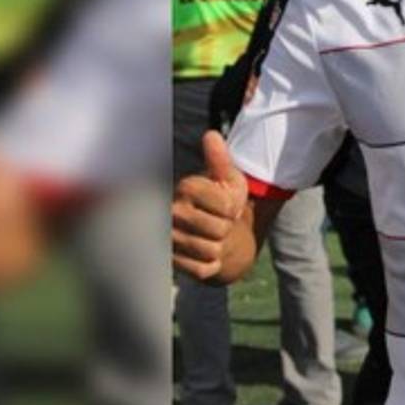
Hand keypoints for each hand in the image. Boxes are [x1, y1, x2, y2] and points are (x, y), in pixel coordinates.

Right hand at [172, 130, 249, 280]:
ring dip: (220, 247)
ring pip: (212, 250)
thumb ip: (220, 160)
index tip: (227, 206)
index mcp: (186, 188)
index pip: (226, 207)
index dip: (234, 209)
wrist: (213, 232)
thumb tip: (211, 135)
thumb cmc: (222, 202)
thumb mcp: (228, 180)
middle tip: (219, 222)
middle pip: (219, 230)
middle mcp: (171, 212)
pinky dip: (212, 265)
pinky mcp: (172, 263)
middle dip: (227, 229)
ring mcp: (169, 239)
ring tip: (213, 237)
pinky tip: (206, 255)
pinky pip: (204, 269)